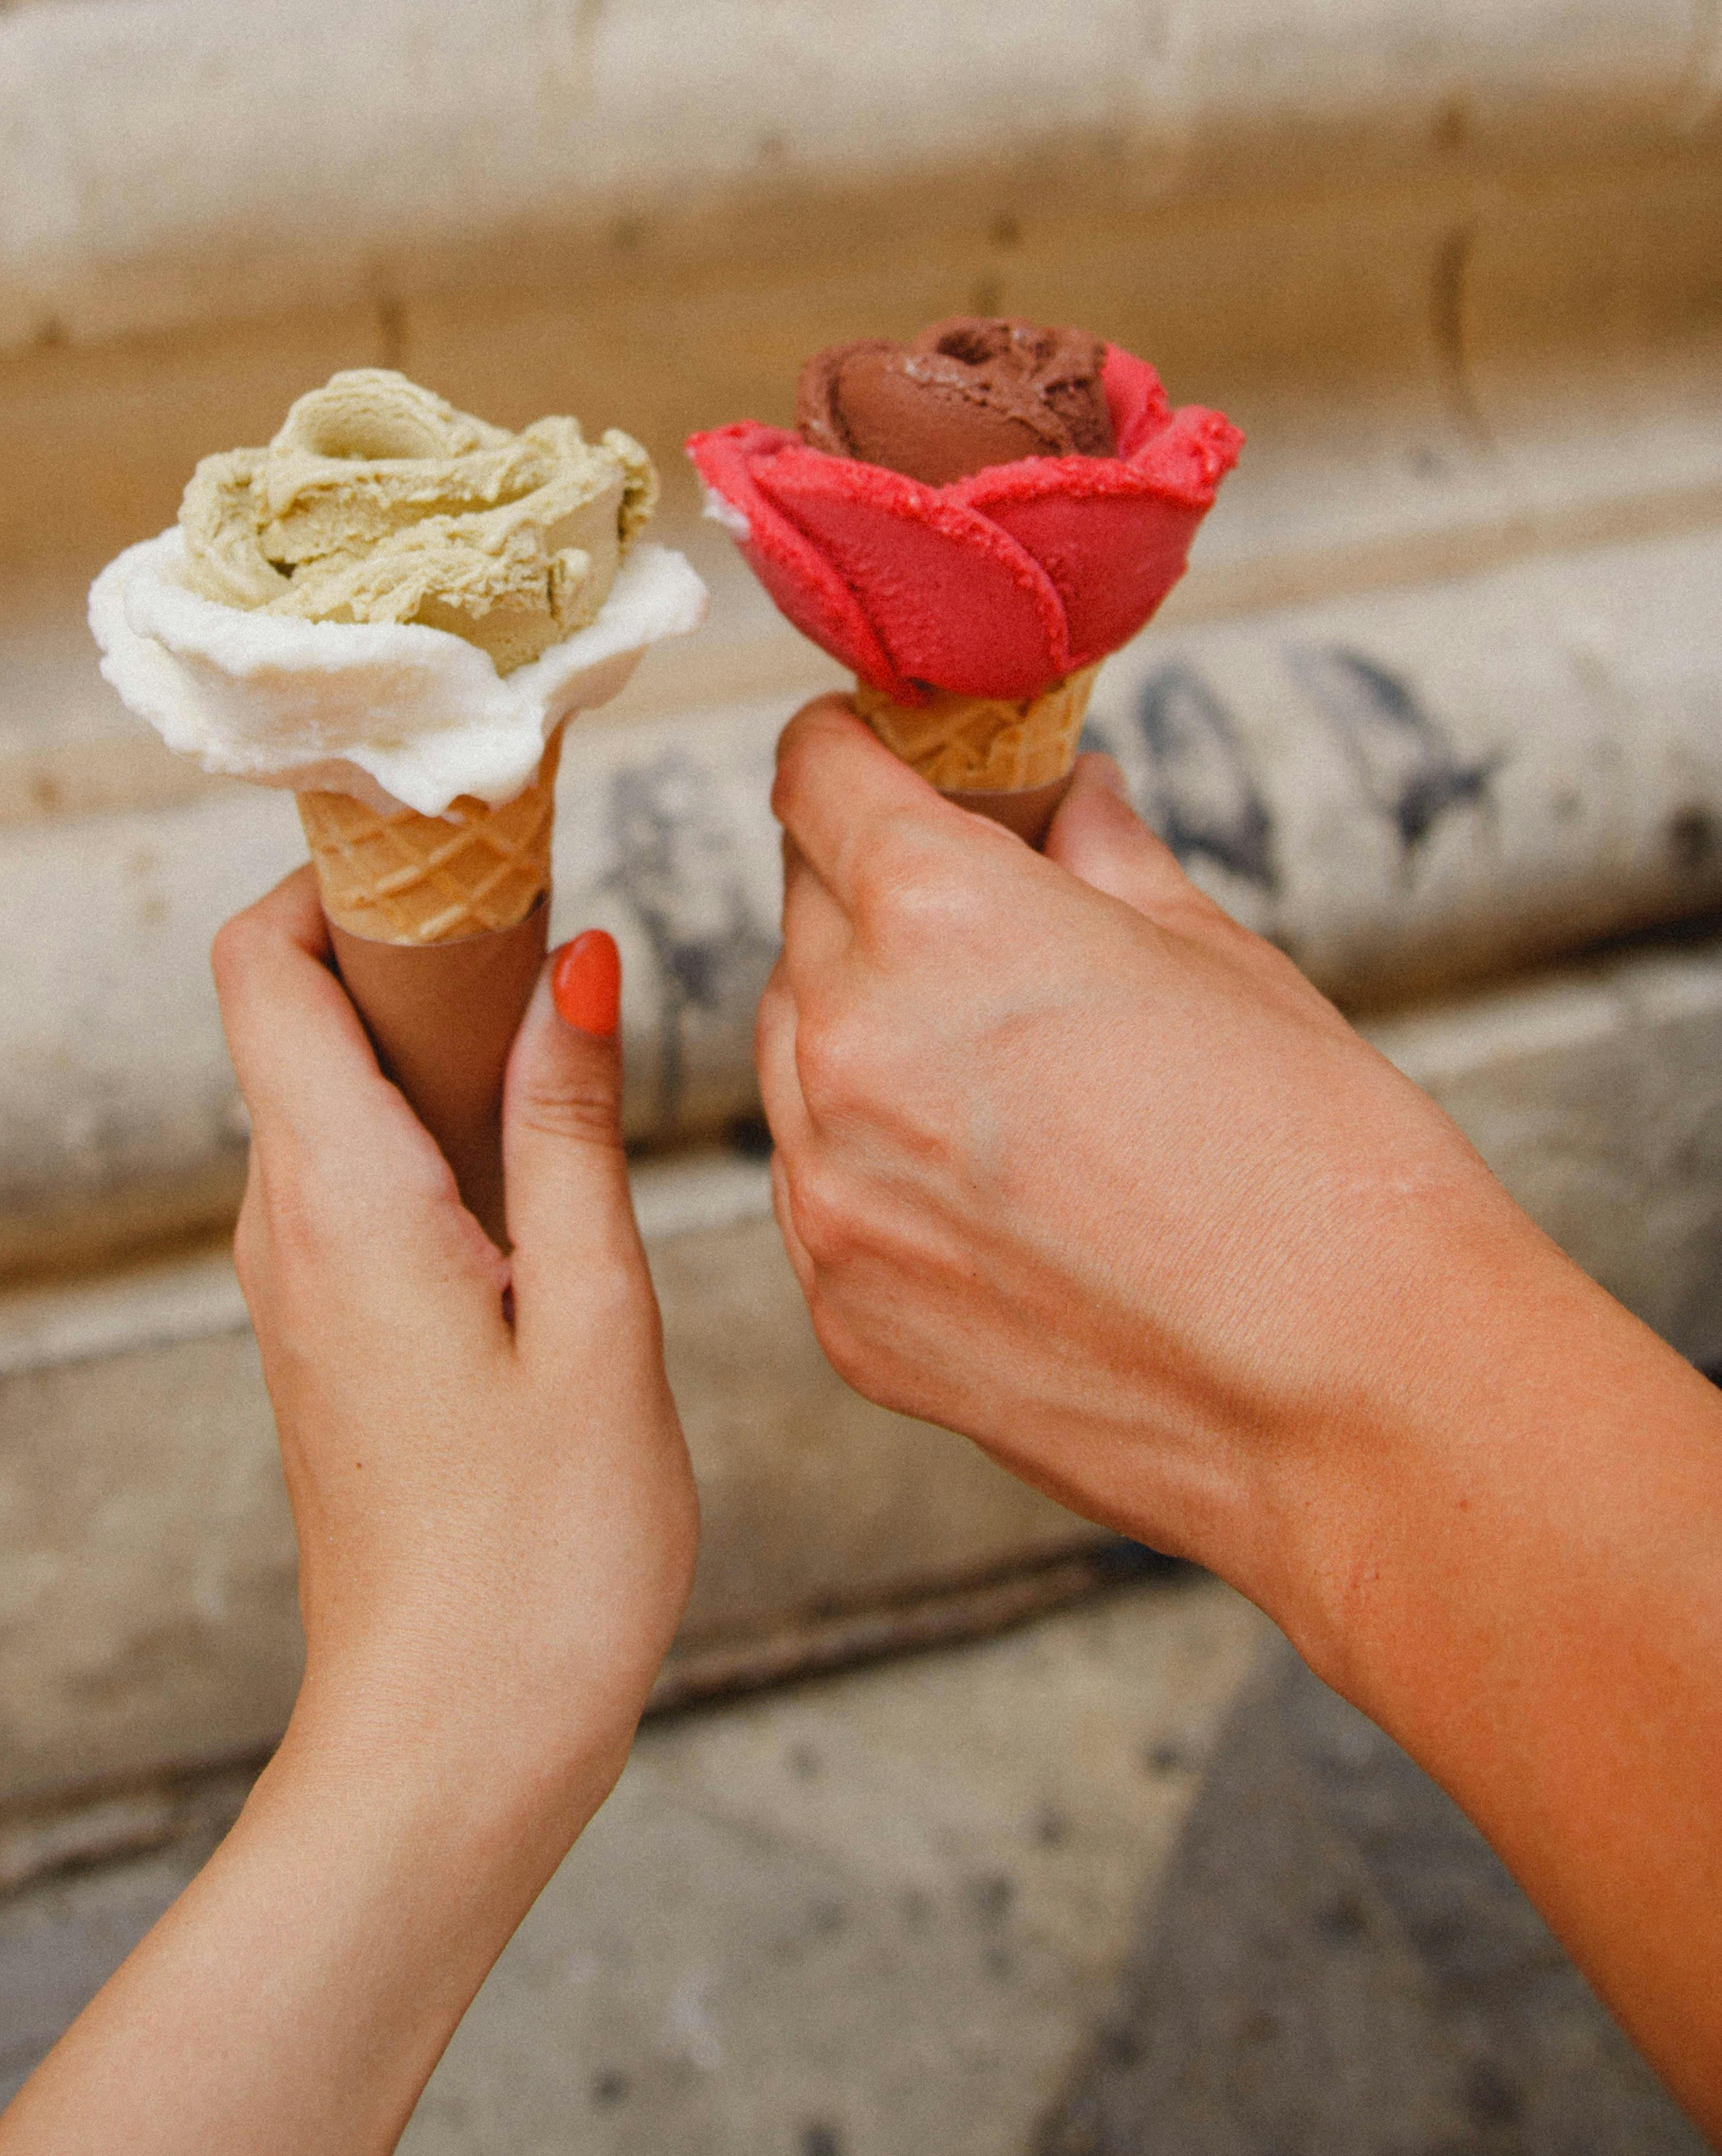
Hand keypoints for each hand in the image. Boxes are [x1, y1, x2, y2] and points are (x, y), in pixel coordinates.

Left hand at [217, 873, 698, 1824]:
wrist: (450, 1751)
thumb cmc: (538, 1559)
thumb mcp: (595, 1319)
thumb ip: (573, 1128)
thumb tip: (575, 958)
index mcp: (337, 1199)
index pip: (259, 963)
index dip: (335, 875)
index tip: (456, 848)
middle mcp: (286, 1225)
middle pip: (292, 1010)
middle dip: (405, 938)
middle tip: (548, 914)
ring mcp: (299, 1284)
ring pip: (329, 1091)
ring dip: (431, 1034)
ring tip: (567, 1029)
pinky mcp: (332, 1334)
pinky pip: (354, 1172)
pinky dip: (434, 1120)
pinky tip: (544, 1151)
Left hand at [758, 699, 1558, 1637]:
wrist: (1362, 1404)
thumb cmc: (1323, 1168)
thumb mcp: (1219, 956)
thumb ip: (1101, 860)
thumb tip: (1066, 800)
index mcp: (935, 916)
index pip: (816, 775)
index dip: (854, 751)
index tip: (885, 758)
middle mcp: (849, 1041)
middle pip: (804, 910)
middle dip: (875, 893)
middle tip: (984, 921)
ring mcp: (830, 1189)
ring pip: (794, 1051)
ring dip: (865, 1028)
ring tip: (1009, 1070)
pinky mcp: (842, 1308)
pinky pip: (821, 1185)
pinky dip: (877, 1160)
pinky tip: (1002, 1186)